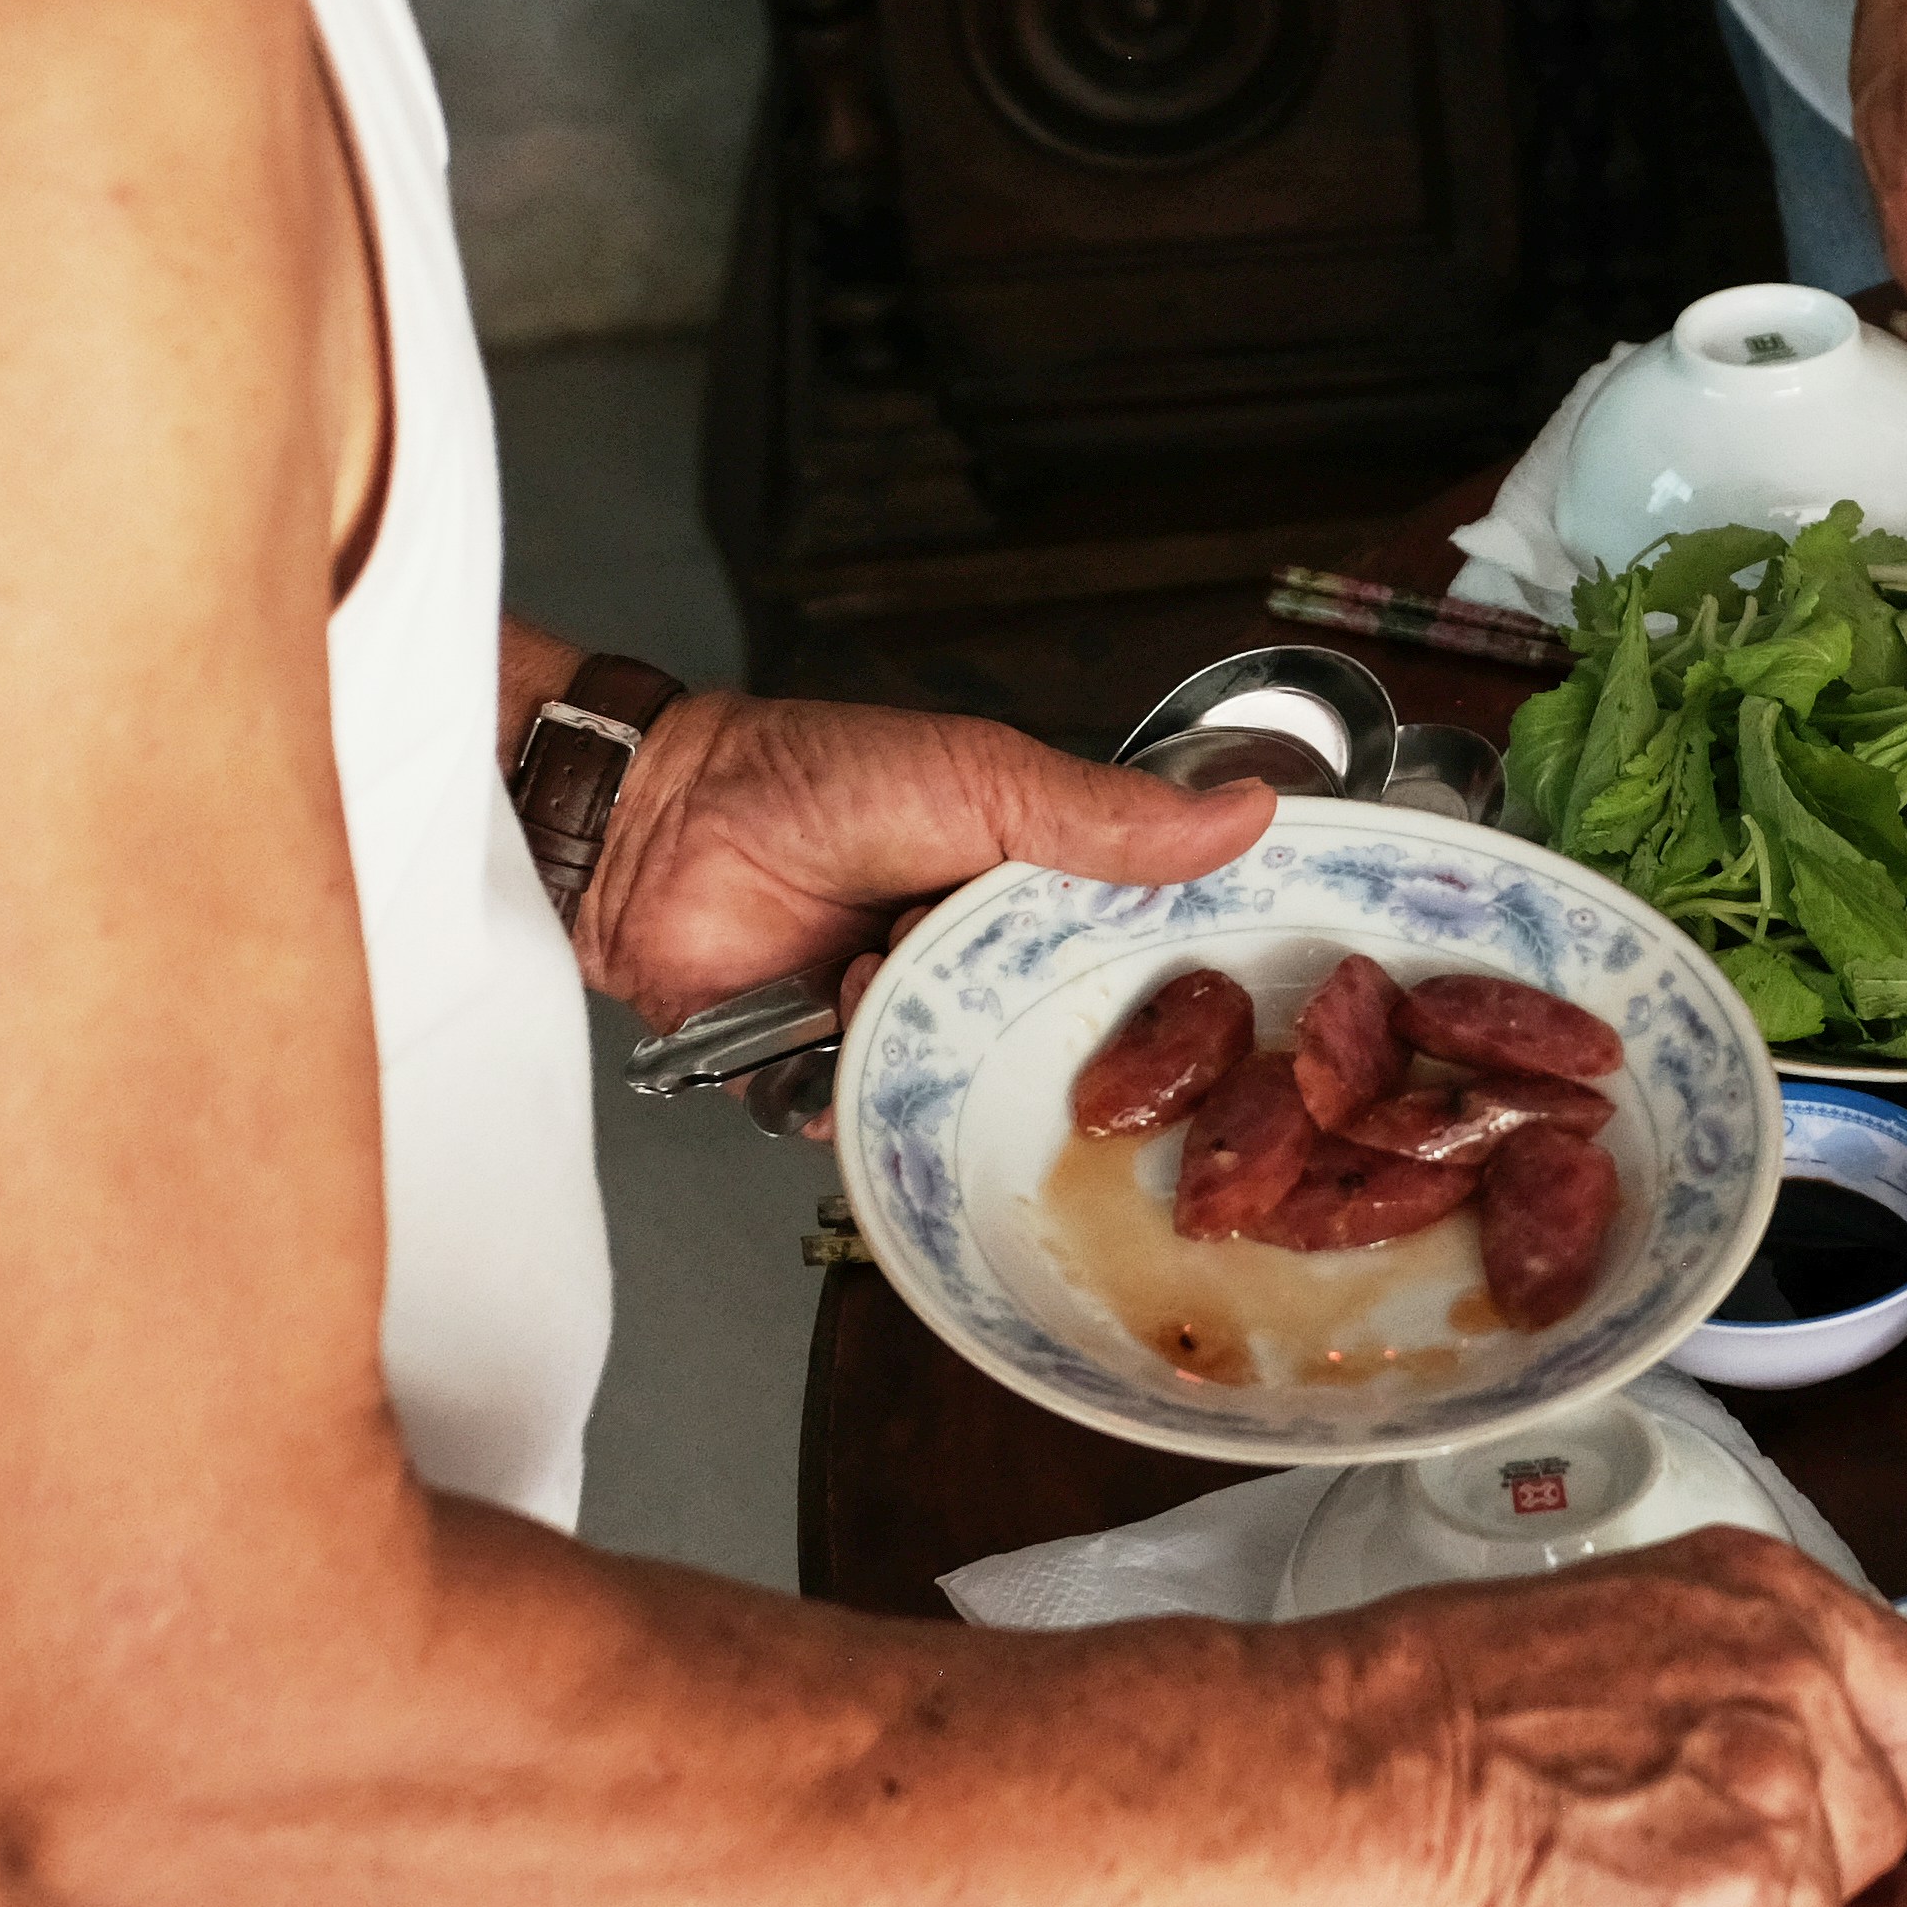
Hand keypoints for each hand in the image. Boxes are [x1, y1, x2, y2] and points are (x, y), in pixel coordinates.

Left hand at [578, 690, 1268, 1033]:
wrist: (658, 836)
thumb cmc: (816, 782)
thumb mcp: (984, 779)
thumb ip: (1109, 817)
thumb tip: (1249, 811)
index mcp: (1036, 891)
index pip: (1138, 953)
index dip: (1178, 985)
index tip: (1216, 1007)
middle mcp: (984, 969)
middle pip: (1070, 1042)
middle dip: (1057, 1038)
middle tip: (1033, 1007)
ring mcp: (918, 1028)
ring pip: (982, 1092)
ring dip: (943, 1047)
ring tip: (888, 970)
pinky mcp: (848, 1083)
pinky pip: (892, 1127)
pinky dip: (876, 1097)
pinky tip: (855, 1035)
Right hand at [1353, 1535, 1906, 1906]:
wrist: (1364, 1766)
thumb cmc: (1440, 1690)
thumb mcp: (1625, 1614)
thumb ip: (1733, 1666)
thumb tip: (1779, 1742)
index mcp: (1776, 1597)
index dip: (1873, 1773)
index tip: (1823, 1804)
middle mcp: (1802, 1682)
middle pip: (1878, 1822)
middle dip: (1798, 1859)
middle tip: (1676, 1852)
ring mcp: (1783, 1796)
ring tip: (1614, 1879)